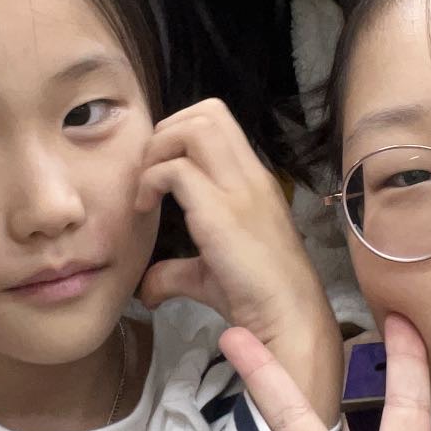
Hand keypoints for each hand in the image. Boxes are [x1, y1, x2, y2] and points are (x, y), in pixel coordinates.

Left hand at [138, 99, 339, 420]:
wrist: (287, 318)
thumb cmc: (255, 298)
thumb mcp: (209, 275)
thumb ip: (176, 271)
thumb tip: (146, 288)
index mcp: (252, 181)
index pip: (218, 122)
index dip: (179, 133)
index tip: (160, 171)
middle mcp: (249, 175)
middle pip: (207, 112)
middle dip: (165, 132)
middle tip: (149, 172)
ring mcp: (239, 189)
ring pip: (194, 128)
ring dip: (158, 150)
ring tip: (147, 188)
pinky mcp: (221, 211)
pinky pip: (175, 170)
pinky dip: (150, 181)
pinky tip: (143, 209)